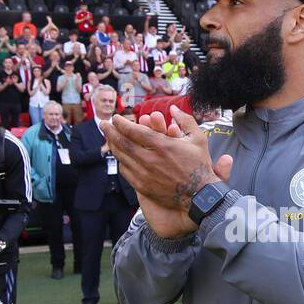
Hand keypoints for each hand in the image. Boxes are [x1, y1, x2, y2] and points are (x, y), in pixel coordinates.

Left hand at [103, 106, 232, 212]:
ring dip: (112, 145)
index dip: (121, 123)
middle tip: (103, 124)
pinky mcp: (143, 187)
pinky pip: (126, 171)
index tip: (115, 118)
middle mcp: (149, 159)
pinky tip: (120, 157)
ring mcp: (144, 174)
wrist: (200, 195)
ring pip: (121, 157)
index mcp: (161, 145)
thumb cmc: (200, 166)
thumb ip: (185, 120)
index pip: (133, 130)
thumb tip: (174, 108)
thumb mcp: (198, 138)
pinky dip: (121, 162)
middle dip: (109, 131)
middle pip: (122, 142)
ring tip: (108, 138)